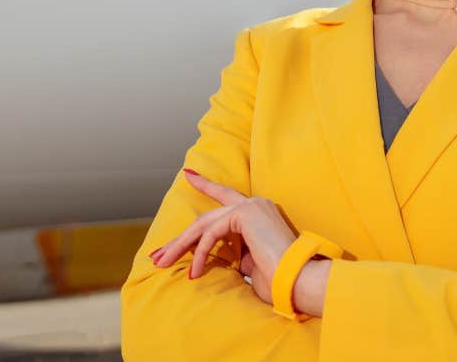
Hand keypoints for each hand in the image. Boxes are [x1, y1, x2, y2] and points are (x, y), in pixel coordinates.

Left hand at [150, 168, 297, 305]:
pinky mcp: (246, 214)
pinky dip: (199, 253)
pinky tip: (194, 272)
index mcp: (259, 213)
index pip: (226, 197)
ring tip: (164, 264)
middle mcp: (255, 204)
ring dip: (180, 246)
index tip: (188, 175)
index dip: (206, 185)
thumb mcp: (250, 263)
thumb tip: (215, 256)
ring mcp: (251, 206)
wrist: (298, 281)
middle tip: (158, 255)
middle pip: (207, 218)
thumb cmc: (278, 280)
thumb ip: (235, 253)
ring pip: (204, 224)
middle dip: (179, 238)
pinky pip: (212, 233)